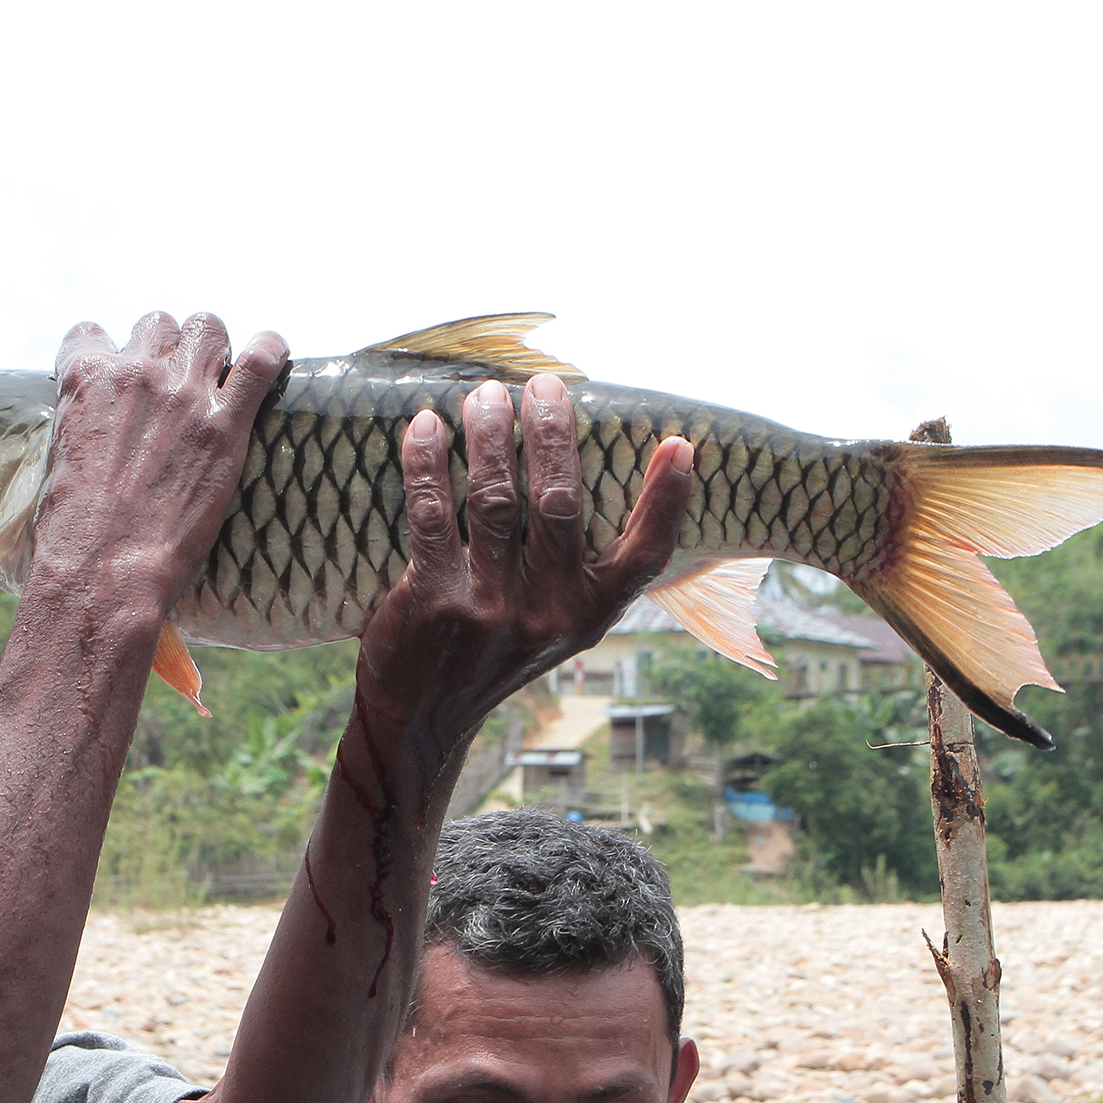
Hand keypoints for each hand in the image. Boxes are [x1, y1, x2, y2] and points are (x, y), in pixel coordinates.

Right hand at [31, 312, 288, 610]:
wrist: (105, 567)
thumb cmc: (75, 529)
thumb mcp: (60, 458)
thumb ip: (82, 423)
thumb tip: (100, 430)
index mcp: (85, 379)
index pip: (91, 333)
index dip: (109, 352)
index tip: (120, 372)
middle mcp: (134, 373)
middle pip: (159, 324)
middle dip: (167, 348)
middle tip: (175, 384)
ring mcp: (182, 394)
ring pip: (207, 329)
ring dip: (212, 349)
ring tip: (218, 376)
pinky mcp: (223, 422)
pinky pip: (260, 362)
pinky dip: (270, 352)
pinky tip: (272, 355)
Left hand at [355, 373, 692, 768]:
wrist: (422, 716)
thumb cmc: (494, 648)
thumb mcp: (554, 622)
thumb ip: (576, 564)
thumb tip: (589, 468)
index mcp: (589, 612)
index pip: (646, 555)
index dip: (667, 500)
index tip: (680, 444)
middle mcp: (547, 610)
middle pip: (560, 503)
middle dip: (553, 433)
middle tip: (546, 385)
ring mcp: (489, 607)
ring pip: (496, 499)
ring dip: (489, 436)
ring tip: (486, 395)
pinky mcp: (434, 598)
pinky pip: (433, 513)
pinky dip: (428, 462)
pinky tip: (426, 428)